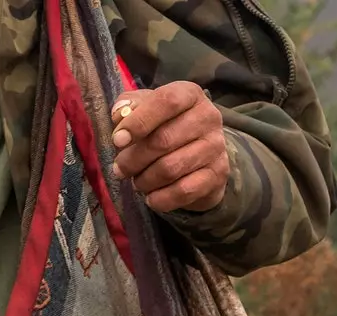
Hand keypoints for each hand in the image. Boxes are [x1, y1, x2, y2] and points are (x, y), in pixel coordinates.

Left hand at [110, 81, 228, 213]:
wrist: (198, 158)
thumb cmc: (163, 128)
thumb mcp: (144, 110)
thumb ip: (128, 107)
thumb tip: (118, 115)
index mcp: (189, 95)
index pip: (167, 101)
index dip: (139, 121)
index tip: (118, 140)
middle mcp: (209, 117)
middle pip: (164, 140)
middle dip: (133, 159)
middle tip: (119, 169)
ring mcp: (216, 147)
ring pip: (170, 168)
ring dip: (144, 180)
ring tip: (136, 182)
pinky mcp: (218, 175)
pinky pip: (184, 191)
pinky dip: (160, 198)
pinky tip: (151, 198)